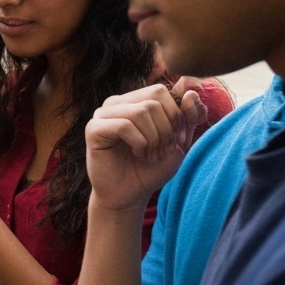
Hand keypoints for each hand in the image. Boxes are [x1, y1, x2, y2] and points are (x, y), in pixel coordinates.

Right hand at [85, 82, 206, 214]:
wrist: (130, 195)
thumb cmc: (152, 168)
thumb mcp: (179, 141)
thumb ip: (188, 115)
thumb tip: (191, 88)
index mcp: (134, 100)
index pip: (161, 91)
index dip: (176, 116)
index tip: (176, 141)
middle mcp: (116, 103)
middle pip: (153, 100)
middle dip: (166, 129)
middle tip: (161, 150)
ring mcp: (102, 114)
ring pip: (140, 112)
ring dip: (153, 139)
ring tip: (149, 155)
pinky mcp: (93, 129)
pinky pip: (124, 126)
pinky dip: (139, 143)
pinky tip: (137, 154)